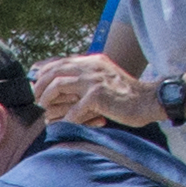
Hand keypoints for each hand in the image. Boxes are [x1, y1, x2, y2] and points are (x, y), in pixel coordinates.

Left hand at [46, 48, 170, 133]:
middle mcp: (91, 67)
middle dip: (41, 85)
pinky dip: (67, 119)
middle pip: (55, 71)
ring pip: (59, 85)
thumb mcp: (106, 78)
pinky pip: (74, 110)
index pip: (61, 62)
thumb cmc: (127, 95)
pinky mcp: (97, 96)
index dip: (45, 72)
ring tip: (45, 109)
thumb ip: (89, 77)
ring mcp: (94, 80)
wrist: (149, 100)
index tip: (37, 84)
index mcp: (93, 61)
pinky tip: (65, 125)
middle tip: (36, 99)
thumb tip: (66, 84)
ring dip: (47, 98)